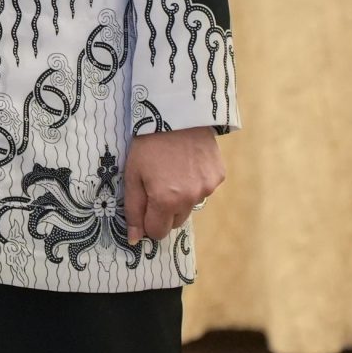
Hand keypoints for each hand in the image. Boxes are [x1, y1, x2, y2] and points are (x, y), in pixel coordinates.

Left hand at [123, 127, 223, 243]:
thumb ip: (133, 209)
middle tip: (157, 184)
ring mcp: (207, 188)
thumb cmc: (148, 143)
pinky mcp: (218, 177)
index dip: (148, 221)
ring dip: (181, 197)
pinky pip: (204, 190)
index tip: (145, 206)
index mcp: (165, 201)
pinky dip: (195, 183)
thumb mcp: (132, 174)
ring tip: (173, 170)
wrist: (178, 112)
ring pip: (190, 206)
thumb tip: (134, 240)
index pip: (157, 232)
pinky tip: (187, 163)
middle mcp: (190, 199)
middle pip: (175, 222)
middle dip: (164, 211)